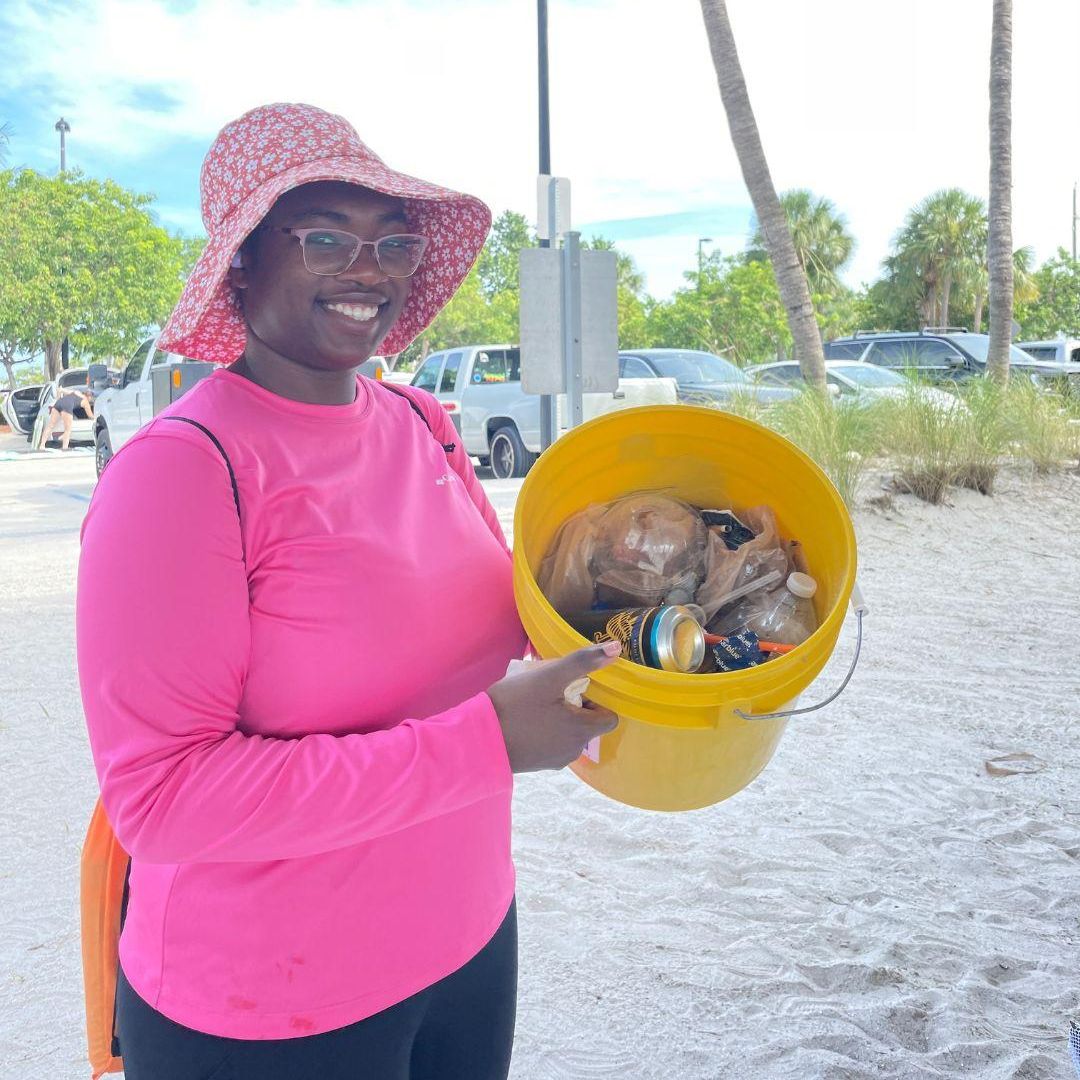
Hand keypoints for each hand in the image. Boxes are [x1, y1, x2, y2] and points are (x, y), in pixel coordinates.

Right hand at [487, 643, 621, 772]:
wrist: (478, 740)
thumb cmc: (515, 706)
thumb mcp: (549, 677)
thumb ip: (583, 662)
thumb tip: (616, 648)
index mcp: (582, 731)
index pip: (609, 717)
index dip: (597, 701)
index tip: (575, 688)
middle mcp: (574, 750)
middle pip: (588, 724)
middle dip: (575, 706)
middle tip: (551, 692)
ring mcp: (555, 760)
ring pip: (569, 733)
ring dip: (560, 718)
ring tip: (536, 704)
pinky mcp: (538, 764)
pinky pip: (552, 743)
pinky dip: (546, 731)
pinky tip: (526, 719)